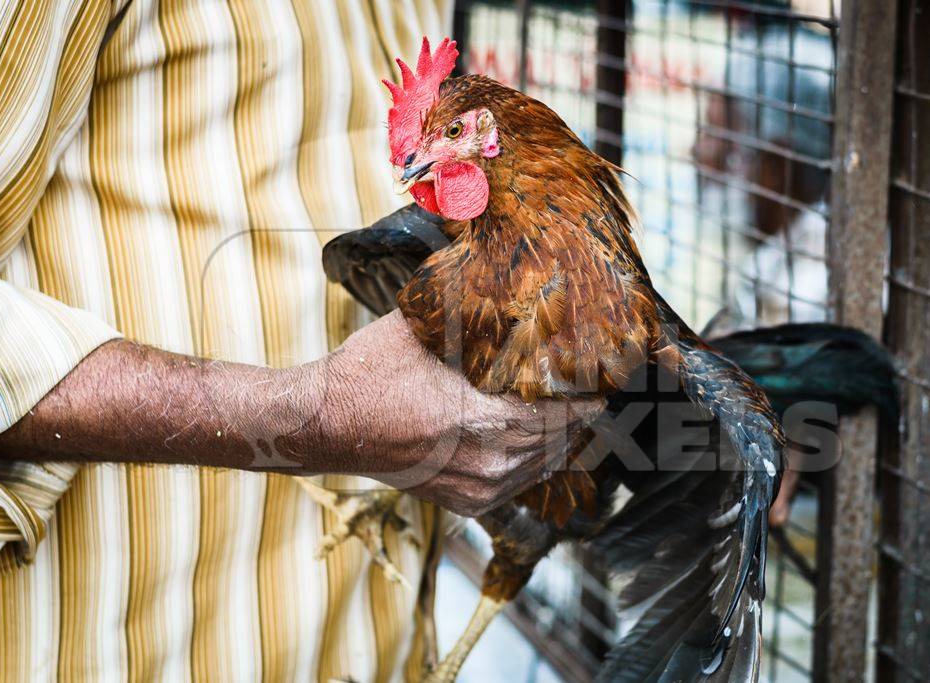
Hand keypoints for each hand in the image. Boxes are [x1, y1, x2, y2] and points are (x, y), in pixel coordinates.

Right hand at [318, 310, 602, 515]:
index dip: (587, 395)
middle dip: (580, 414)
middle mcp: (487, 462)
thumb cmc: (369, 373)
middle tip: (595, 388)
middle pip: (560, 440)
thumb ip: (472, 316)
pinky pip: (521, 483)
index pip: (559, 412)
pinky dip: (537, 460)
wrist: (326, 425)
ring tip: (576, 411)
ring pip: (545, 465)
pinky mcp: (467, 502)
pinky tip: (542, 439)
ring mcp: (478, 488)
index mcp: (480, 419)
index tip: (603, 375)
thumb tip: (513, 290)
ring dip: (563, 438)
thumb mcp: (423, 330)